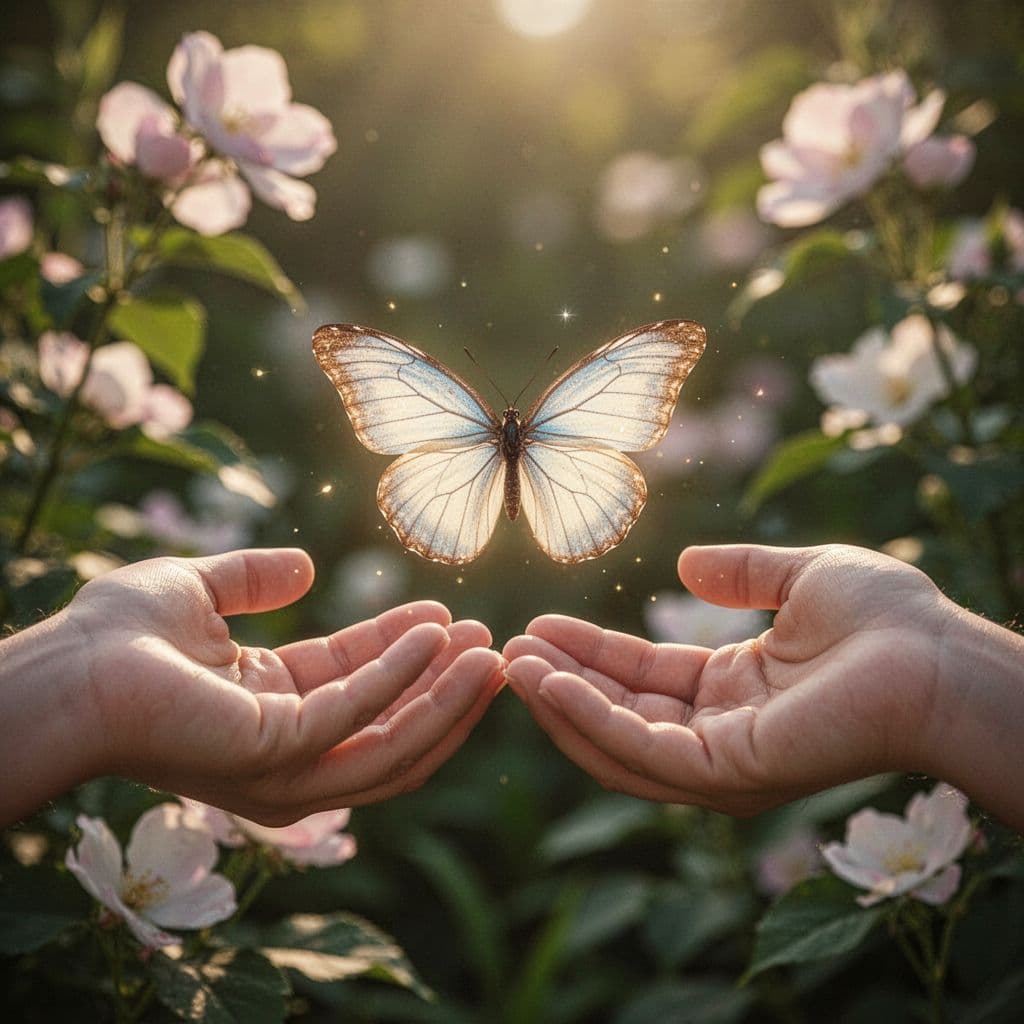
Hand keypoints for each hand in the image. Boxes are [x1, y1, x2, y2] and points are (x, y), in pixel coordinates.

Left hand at [1, 549, 503, 825]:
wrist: (70, 666)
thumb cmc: (118, 634)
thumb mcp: (202, 591)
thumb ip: (254, 580)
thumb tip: (305, 567)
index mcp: (272, 712)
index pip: (362, 688)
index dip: (409, 653)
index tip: (451, 616)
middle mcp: (287, 752)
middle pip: (392, 731)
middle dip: (447, 690)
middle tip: (495, 644)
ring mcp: (285, 765)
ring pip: (393, 742)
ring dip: (447, 698)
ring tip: (491, 652)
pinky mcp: (279, 756)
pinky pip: (360, 716)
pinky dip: (405, 679)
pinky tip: (438, 636)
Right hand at [504, 543, 1023, 823]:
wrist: (934, 655)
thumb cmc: (887, 619)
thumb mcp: (799, 578)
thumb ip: (741, 572)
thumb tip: (684, 564)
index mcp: (735, 692)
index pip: (642, 677)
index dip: (589, 653)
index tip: (539, 626)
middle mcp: (720, 734)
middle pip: (620, 712)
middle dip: (563, 682)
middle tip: (508, 649)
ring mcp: (721, 761)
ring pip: (619, 740)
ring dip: (562, 703)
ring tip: (513, 664)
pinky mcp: (726, 773)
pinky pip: (641, 748)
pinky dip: (591, 717)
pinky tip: (550, 682)